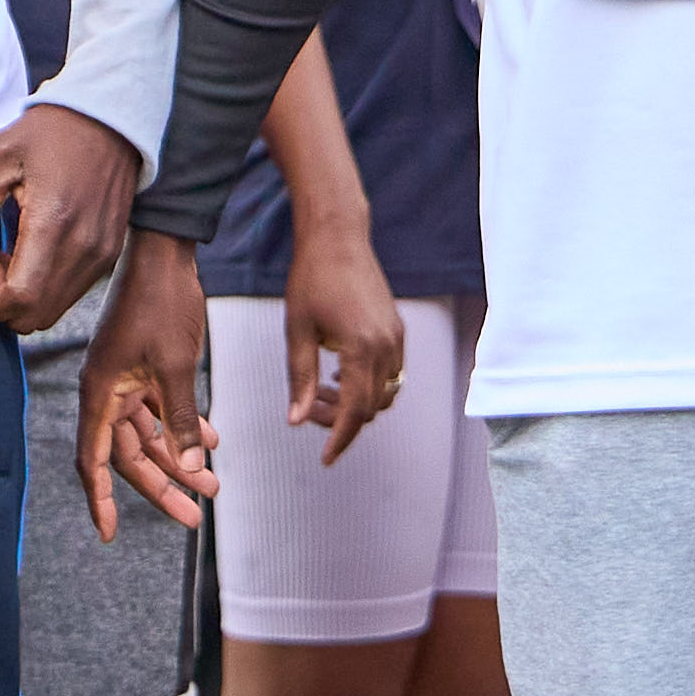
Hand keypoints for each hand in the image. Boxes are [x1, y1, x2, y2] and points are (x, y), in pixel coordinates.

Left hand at [0, 102, 142, 332]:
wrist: (109, 117)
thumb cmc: (51, 131)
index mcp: (54, 223)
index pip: (20, 301)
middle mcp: (85, 248)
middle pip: (36, 317)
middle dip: (4, 303)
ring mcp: (102, 254)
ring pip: (53, 310)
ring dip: (25, 296)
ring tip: (14, 253)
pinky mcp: (110, 253)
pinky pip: (71, 292)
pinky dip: (46, 287)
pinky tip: (36, 250)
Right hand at [82, 233, 218, 535]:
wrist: (167, 251)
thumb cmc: (162, 302)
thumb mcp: (176, 366)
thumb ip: (183, 420)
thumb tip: (195, 469)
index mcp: (101, 393)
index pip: (94, 460)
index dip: (101, 499)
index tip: (109, 533)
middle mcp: (107, 391)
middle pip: (130, 455)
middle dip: (163, 486)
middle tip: (194, 516)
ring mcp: (125, 379)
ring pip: (151, 435)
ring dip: (182, 458)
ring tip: (214, 486)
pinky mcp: (144, 367)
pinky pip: (162, 409)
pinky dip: (185, 426)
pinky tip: (214, 439)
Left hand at [280, 213, 406, 469]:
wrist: (338, 237)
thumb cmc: (311, 278)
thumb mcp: (297, 331)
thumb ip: (301, 379)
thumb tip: (297, 420)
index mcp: (361, 348)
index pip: (357, 411)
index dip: (341, 439)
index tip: (325, 458)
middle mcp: (387, 346)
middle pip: (373, 407)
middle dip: (344, 421)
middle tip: (310, 414)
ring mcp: (396, 338)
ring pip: (386, 393)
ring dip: (358, 404)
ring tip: (323, 395)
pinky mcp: (397, 330)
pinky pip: (391, 373)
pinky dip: (369, 385)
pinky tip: (339, 374)